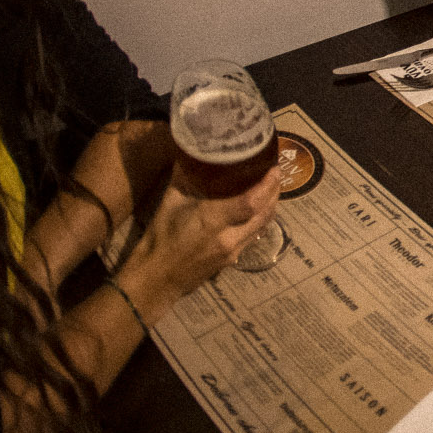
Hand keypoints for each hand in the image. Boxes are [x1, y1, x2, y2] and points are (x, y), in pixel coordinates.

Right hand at [119, 168, 281, 310]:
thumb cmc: (159, 239)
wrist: (156, 280)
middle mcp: (228, 237)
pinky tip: (261, 207)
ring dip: (272, 204)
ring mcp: (233, 251)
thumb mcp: (169, 203)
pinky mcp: (234, 259)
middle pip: (264, 212)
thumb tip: (194, 151)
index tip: (274, 166)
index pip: (250, 202)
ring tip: (273, 185)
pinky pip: (255, 235)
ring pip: (263, 224)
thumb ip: (185, 178)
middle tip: (277, 171)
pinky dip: (262, 219)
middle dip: (275, 191)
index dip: (267, 185)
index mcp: (211, 221)